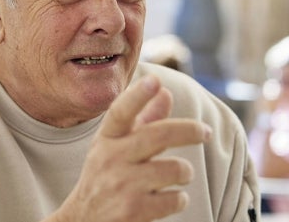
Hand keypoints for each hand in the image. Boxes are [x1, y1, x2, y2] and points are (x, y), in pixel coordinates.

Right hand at [50, 75, 211, 221]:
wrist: (83, 221)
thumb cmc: (106, 176)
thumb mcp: (116, 146)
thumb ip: (143, 120)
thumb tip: (165, 92)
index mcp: (106, 139)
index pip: (120, 113)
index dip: (137, 96)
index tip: (154, 80)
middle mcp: (111, 158)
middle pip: (158, 135)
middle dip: (189, 130)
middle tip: (205, 132)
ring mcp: (122, 185)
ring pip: (175, 168)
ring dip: (184, 172)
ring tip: (179, 175)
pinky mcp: (134, 211)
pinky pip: (176, 198)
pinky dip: (179, 198)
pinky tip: (169, 199)